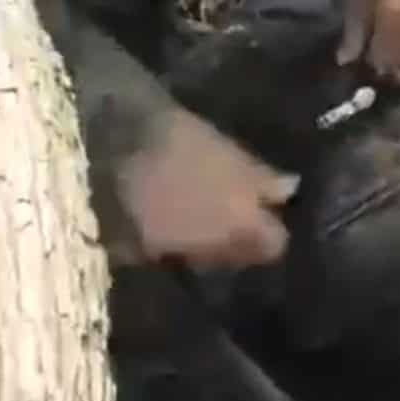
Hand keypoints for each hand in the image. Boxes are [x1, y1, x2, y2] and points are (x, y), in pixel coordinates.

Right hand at [118, 107, 298, 269]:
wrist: (108, 155)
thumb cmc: (178, 144)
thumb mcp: (225, 150)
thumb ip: (261, 177)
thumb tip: (291, 191)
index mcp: (244, 225)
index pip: (276, 243)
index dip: (272, 223)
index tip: (267, 205)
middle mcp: (216, 252)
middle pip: (238, 252)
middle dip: (239, 233)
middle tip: (232, 204)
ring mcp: (178, 256)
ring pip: (203, 252)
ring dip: (205, 235)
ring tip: (196, 205)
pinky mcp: (142, 255)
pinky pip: (170, 248)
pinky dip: (173, 235)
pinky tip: (167, 210)